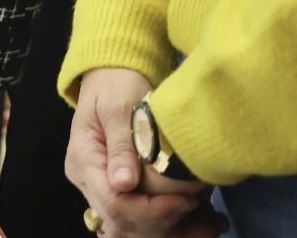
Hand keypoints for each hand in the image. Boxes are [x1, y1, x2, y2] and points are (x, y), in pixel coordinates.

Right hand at [67, 68, 216, 237]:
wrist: (111, 75)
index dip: (152, 211)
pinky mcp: (119, 190)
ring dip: (172, 231)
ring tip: (211, 225)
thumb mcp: (118, 108)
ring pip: (134, 228)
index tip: (187, 200)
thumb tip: (124, 183)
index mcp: (84, 162)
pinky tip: (201, 221)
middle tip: (207, 214)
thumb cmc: (115, 85)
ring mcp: (102, 188)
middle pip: (124, 223)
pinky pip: (143, 220)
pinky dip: (172, 226)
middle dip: (167, 225)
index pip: (115, 203)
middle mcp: (89, 182)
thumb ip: (120, 145)